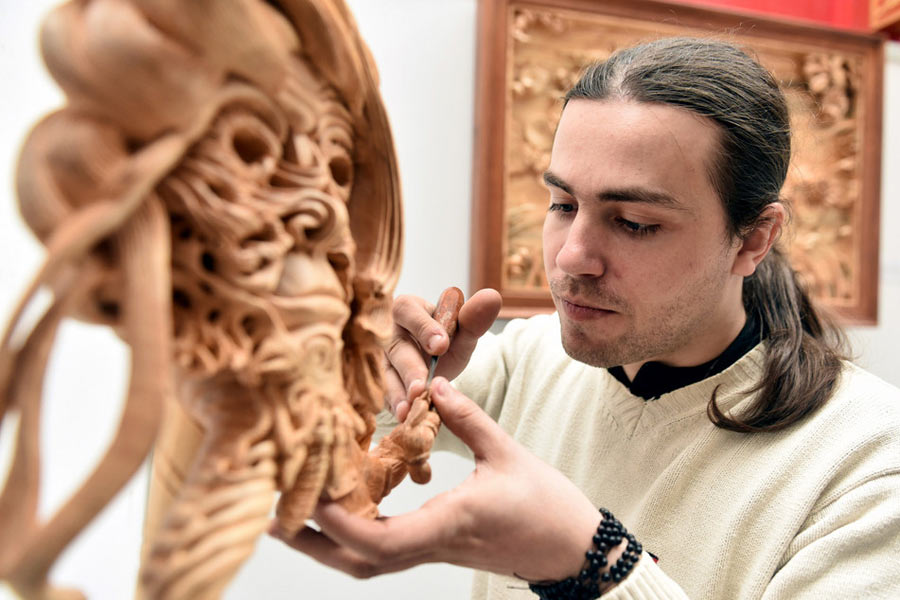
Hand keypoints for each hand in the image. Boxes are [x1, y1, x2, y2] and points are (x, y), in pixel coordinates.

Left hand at [271, 378, 611, 583]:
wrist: (571, 550)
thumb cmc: (547, 505)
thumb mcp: (508, 452)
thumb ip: (468, 417)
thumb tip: (433, 385)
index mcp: (452, 522)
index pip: (385, 540)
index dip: (343, 525)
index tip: (312, 500)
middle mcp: (435, 543)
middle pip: (362, 561)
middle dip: (316, 544)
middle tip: (277, 517)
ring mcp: (434, 551)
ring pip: (370, 562)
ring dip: (328, 545)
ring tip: (293, 518)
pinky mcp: (436, 548)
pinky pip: (386, 551)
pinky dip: (355, 537)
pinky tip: (341, 512)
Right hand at [385, 288, 500, 420]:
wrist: (433, 362)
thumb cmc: (446, 340)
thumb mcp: (463, 331)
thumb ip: (474, 318)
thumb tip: (492, 296)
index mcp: (407, 308)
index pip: (409, 311)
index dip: (423, 328)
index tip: (441, 346)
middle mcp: (387, 331)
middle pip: (395, 348)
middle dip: (409, 369)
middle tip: (422, 387)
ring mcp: (378, 358)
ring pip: (385, 374)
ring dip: (397, 393)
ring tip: (409, 410)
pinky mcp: (377, 381)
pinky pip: (381, 393)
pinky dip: (393, 406)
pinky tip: (403, 418)